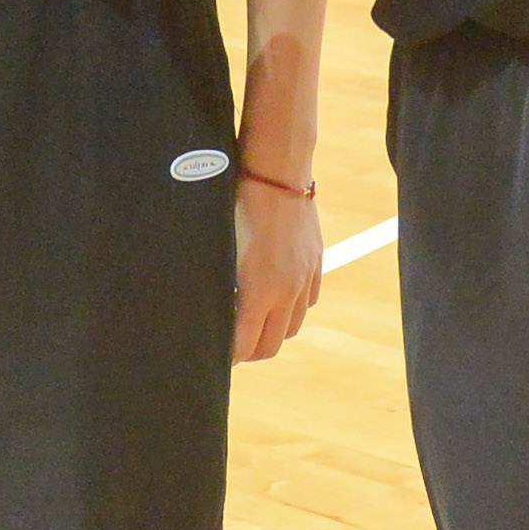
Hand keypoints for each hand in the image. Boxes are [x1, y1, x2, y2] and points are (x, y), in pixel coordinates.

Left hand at [231, 174, 322, 362]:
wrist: (277, 172)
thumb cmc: (238, 205)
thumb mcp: (223, 247)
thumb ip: (222, 284)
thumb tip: (212, 310)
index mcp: (260, 290)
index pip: (245, 344)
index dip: (229, 356)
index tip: (216, 357)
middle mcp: (287, 290)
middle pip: (271, 345)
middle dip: (250, 352)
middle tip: (233, 348)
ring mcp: (305, 278)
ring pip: (292, 327)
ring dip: (273, 333)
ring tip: (254, 326)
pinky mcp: (316, 263)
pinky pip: (308, 302)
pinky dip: (292, 309)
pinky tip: (276, 300)